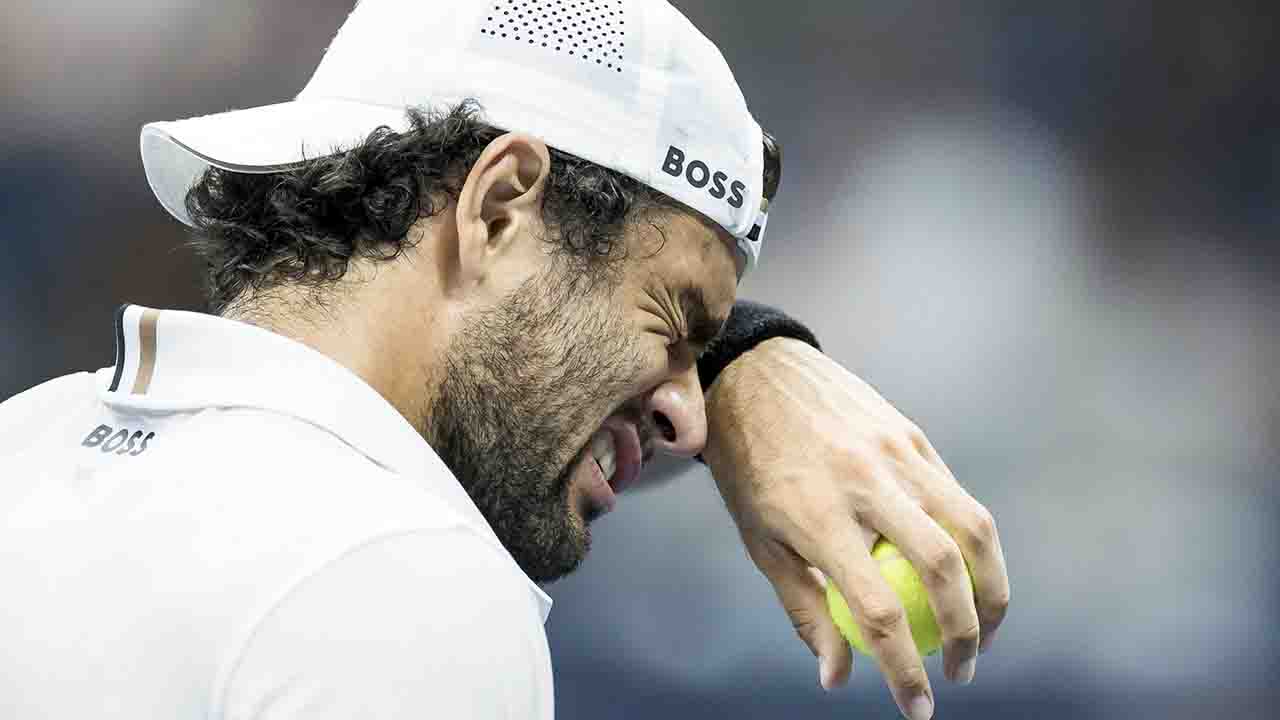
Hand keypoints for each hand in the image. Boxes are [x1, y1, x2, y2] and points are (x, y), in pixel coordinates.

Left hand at [701, 338, 1009, 719]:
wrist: (755, 375)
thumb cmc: (749, 467)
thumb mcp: (759, 540)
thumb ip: (804, 609)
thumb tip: (837, 679)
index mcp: (816, 515)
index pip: (877, 608)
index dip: (903, 669)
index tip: (919, 709)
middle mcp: (863, 481)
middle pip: (942, 567)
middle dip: (966, 634)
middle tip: (961, 671)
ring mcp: (895, 451)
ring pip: (972, 528)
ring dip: (992, 590)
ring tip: (984, 630)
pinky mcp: (913, 433)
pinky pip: (958, 496)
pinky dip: (974, 543)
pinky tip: (969, 574)